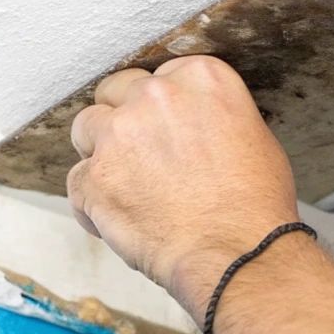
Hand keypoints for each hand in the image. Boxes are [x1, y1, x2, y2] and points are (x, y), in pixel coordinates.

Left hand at [68, 56, 300, 317]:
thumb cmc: (255, 206)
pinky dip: (93, 202)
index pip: (158, 78)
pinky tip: (121, 221)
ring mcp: (118, 135)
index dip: (157, 108)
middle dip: (122, 120)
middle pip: (114, 91)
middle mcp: (154, 95)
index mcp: (199, 78)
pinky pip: (77, 181)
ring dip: (100, 154)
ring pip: (86, 128)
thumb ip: (213, 116)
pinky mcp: (94, 177)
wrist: (238, 255)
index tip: (163, 131)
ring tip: (127, 188)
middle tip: (140, 156)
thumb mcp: (255, 138)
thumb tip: (195, 127)